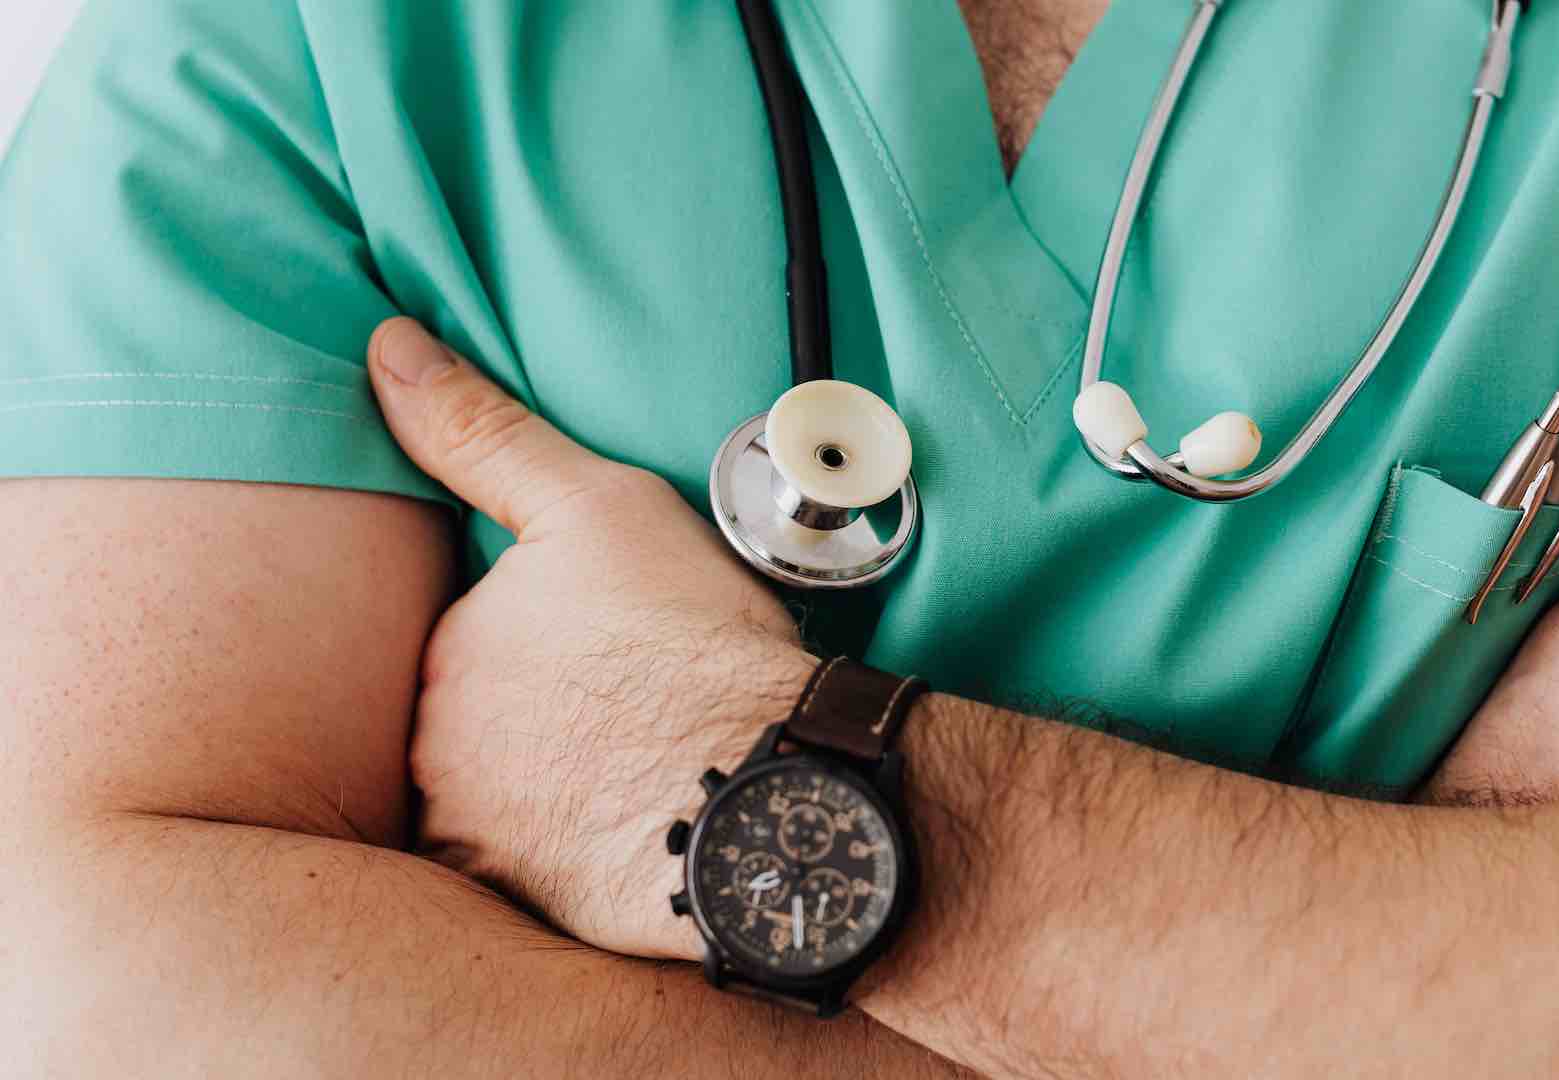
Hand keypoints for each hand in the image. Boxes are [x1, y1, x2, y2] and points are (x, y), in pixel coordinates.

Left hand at [367, 318, 816, 959]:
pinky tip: (626, 826)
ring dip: (547, 785)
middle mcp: (435, 745)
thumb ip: (482, 433)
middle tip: (629, 709)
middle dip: (536, 716)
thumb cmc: (691, 642)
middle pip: (475, 721)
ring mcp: (475, 830)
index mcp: (450, 648)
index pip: (473, 637)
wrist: (765, 785)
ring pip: (498, 796)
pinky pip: (525, 869)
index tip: (614, 646)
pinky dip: (564, 849)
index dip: (549, 638)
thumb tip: (389, 350)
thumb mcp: (594, 504)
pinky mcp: (521, 900)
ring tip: (639, 769)